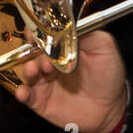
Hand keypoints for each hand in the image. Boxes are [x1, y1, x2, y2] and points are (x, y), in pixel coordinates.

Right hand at [13, 30, 127, 132]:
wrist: (110, 107)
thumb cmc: (108, 76)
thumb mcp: (104, 47)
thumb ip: (87, 33)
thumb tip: (69, 24)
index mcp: (62, 47)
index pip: (43, 34)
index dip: (38, 31)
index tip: (36, 32)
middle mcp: (50, 62)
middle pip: (32, 51)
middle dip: (34, 52)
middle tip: (46, 58)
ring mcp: (44, 81)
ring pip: (27, 71)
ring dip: (28, 69)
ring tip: (35, 70)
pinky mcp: (40, 100)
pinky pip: (26, 96)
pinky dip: (22, 93)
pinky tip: (24, 92)